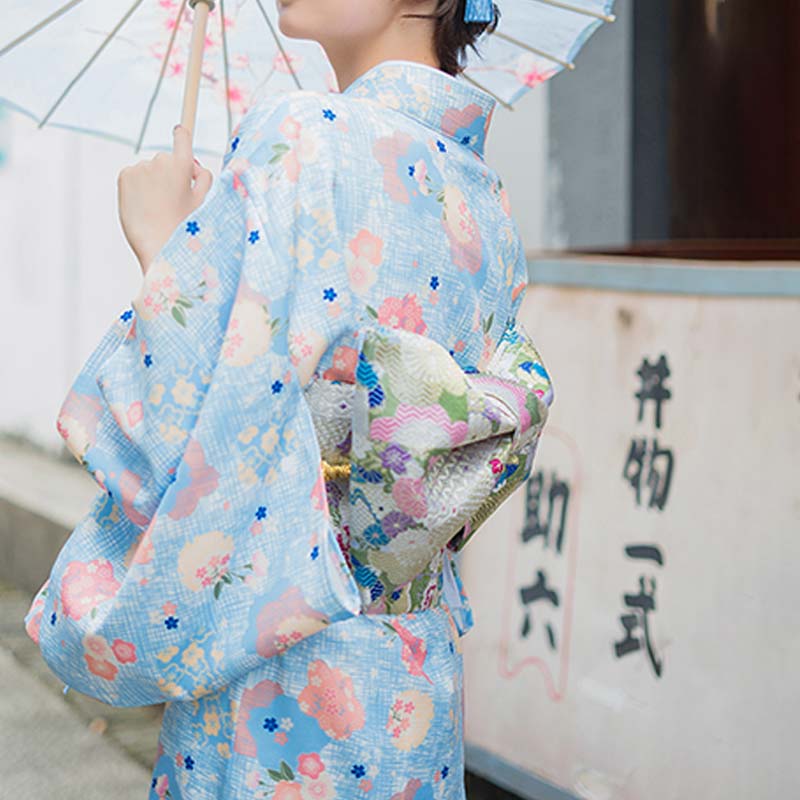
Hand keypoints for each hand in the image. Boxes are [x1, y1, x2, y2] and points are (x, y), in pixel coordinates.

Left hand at [117, 124, 213, 274]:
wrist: (158, 247)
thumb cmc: (185, 228)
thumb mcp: (204, 203)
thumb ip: (204, 178)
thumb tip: (194, 166)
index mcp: (184, 165)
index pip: (182, 136)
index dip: (182, 135)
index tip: (180, 133)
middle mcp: (161, 161)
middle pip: (166, 160)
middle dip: (169, 174)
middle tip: (172, 200)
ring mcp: (141, 168)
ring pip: (149, 171)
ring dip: (152, 183)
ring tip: (156, 208)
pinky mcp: (125, 176)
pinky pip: (133, 177)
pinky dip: (137, 188)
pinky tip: (144, 206)